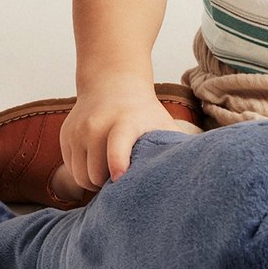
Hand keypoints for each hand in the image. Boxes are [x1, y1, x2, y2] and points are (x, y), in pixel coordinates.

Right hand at [60, 78, 189, 190]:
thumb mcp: (162, 123)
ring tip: (112, 171)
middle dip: (108, 185)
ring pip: (80, 176)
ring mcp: (78, 130)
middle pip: (95, 173)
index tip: (120, 178)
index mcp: (125, 122)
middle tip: (124, 181)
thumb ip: (174, 147)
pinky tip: (98, 160)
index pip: (118, 145)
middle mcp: (97, 125)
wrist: (113, 83)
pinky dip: (83, 171)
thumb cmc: (144, 112)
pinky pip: (71, 168)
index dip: (118, 163)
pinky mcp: (65, 135)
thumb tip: (202, 174)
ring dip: (95, 181)